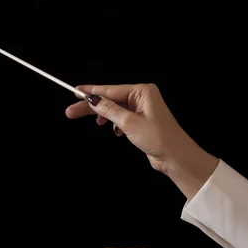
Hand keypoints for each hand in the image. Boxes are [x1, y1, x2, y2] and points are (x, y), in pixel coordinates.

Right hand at [66, 84, 219, 199]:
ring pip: (115, 109)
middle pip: (110, 99)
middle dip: (92, 106)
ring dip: (105, 116)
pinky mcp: (141, 122)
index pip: (111, 89)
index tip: (75, 91)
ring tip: (96, 124)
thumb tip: (93, 100)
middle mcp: (143, 98)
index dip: (91, 92)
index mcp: (143, 92)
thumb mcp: (129, 123)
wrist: (176, 157)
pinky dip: (115, 124)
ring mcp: (142, 110)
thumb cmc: (160, 138)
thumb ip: (109, 110)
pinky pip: (122, 118)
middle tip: (72, 111)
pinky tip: (114, 131)